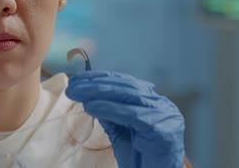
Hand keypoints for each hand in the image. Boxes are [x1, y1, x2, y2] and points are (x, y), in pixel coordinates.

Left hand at [65, 71, 184, 167]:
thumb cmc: (141, 159)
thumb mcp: (120, 132)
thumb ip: (110, 114)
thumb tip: (89, 98)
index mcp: (153, 102)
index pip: (124, 83)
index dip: (99, 79)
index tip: (76, 80)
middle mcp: (162, 104)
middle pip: (125, 86)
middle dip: (96, 84)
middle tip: (73, 85)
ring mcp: (165, 115)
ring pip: (129, 95)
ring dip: (99, 92)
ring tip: (78, 93)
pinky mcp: (163, 129)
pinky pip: (132, 115)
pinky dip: (110, 109)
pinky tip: (92, 106)